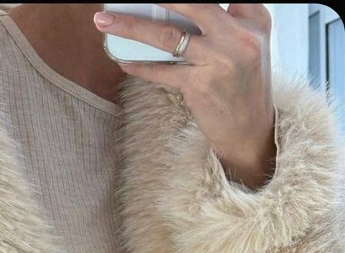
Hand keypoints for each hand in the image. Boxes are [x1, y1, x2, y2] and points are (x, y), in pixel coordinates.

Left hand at [93, 3, 276, 188]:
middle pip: (191, 4)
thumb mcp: (248, 44)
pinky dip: (140, 66)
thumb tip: (179, 9)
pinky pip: (162, 71)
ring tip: (106, 22)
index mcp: (254, 19)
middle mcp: (239, 37)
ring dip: (131, 27)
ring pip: (167, 36)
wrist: (250, 132)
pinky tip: (124, 60)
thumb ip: (226, 21)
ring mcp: (218, 61)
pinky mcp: (199, 86)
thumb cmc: (244, 85)